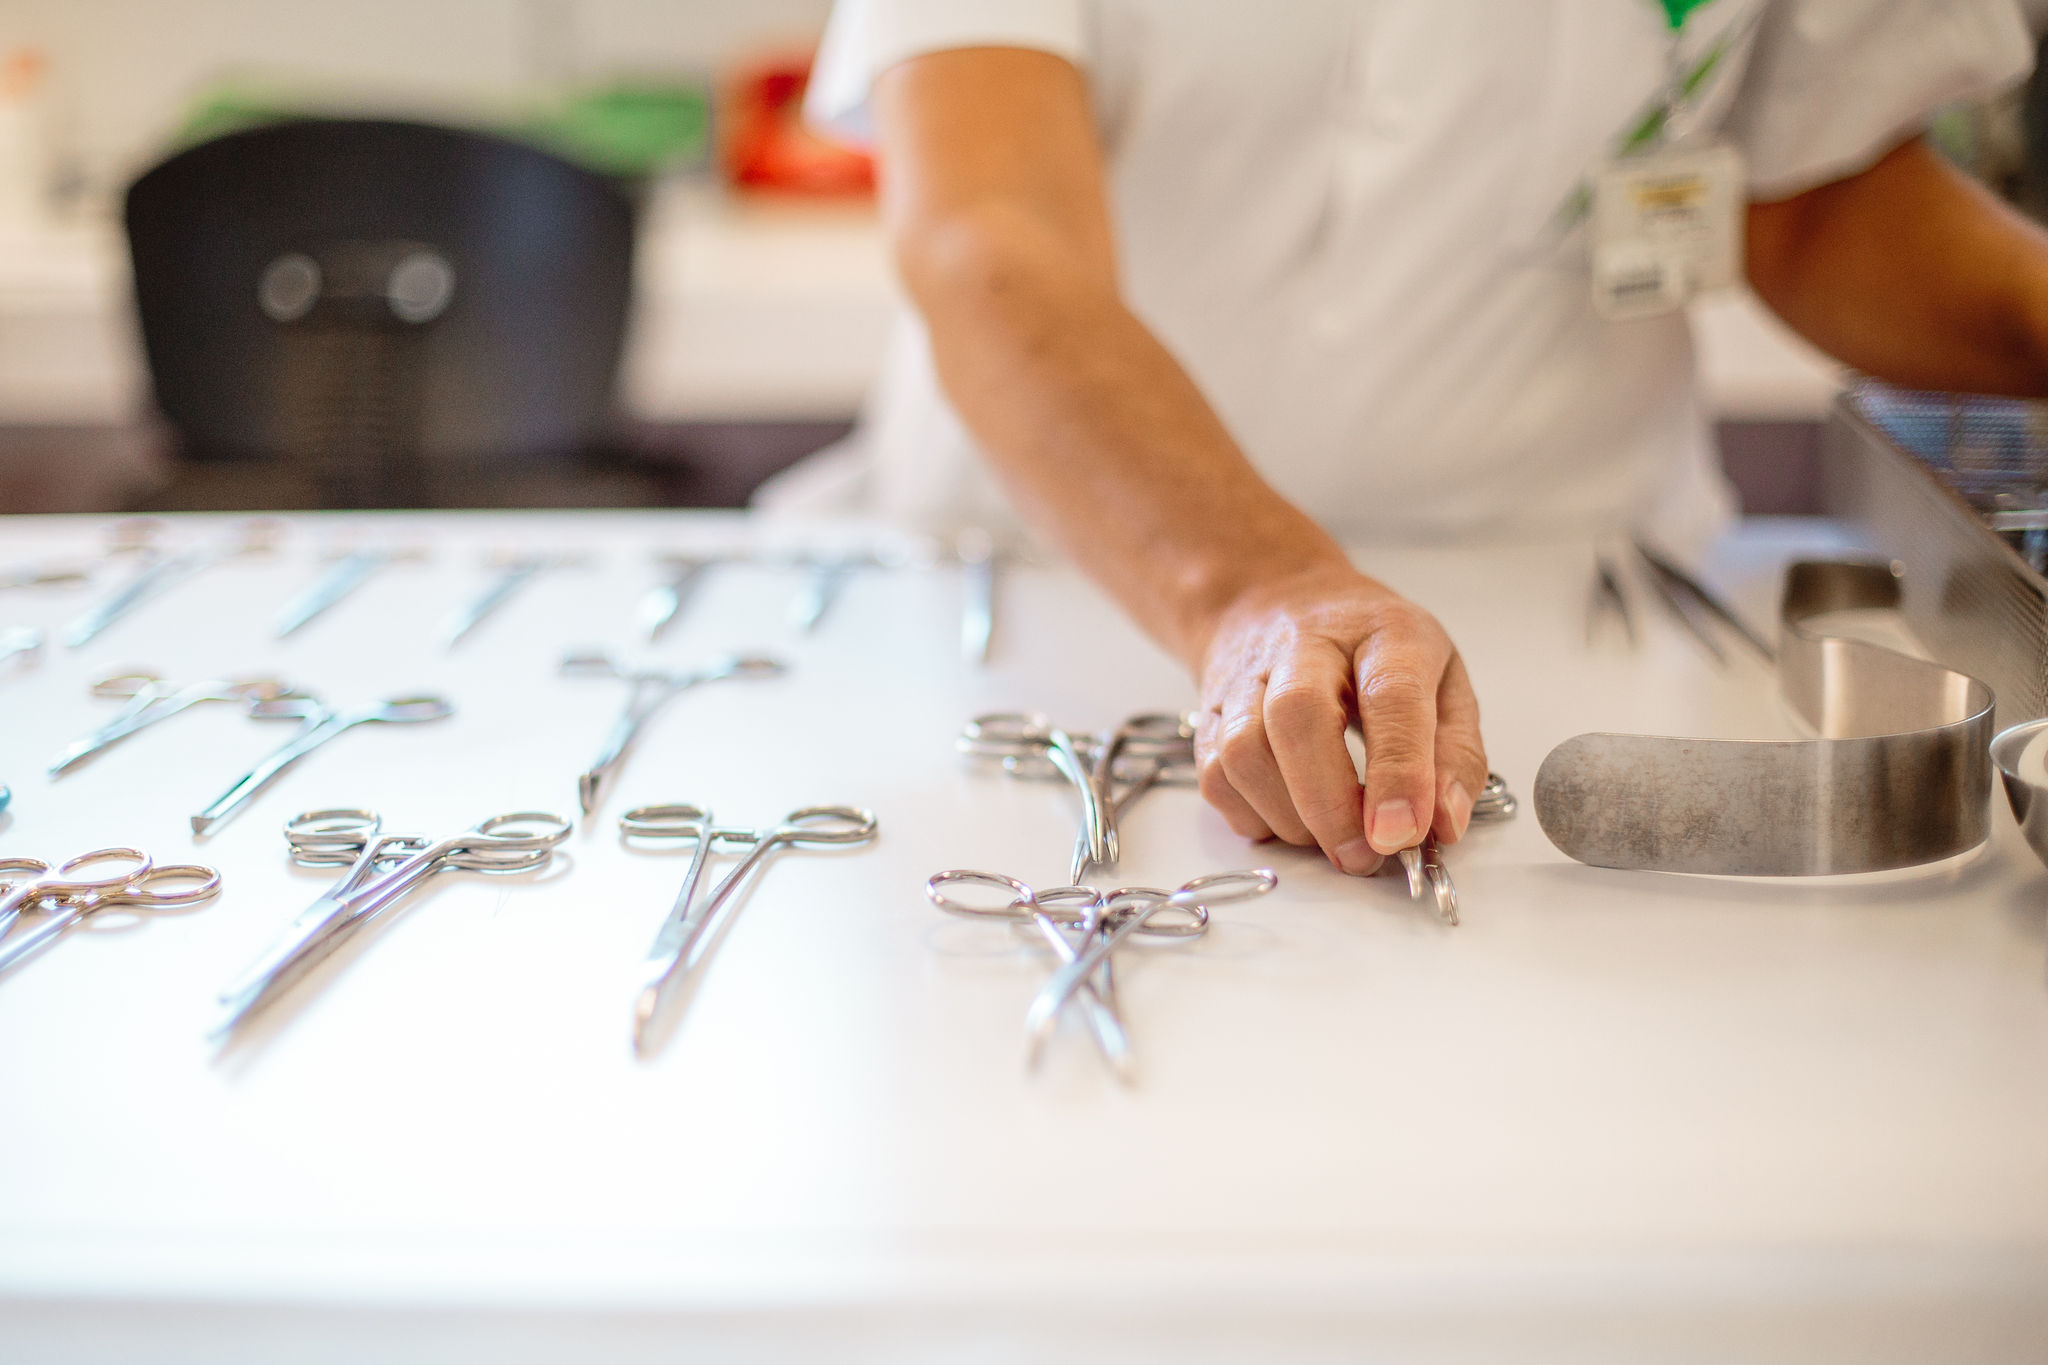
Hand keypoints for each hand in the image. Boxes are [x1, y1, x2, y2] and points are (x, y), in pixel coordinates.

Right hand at [1189, 563, 1487, 875]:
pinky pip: (1215, 778)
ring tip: (1331, 838)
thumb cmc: (1371, 649)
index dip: (1399, 772)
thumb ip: (1455, 754)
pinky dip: (1253, 816)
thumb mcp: (1442, 680)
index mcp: (1383, 633)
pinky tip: (1290, 818)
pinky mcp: (1208, 713)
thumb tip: (1444, 826)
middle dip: (1330, 804)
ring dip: (1290, 817)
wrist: (1273, 599)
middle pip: (1297, 717)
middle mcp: (1305, 646)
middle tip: (1362, 856)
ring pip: (1244, 753)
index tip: (1404, 834)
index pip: (1390, 696)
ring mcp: (1246, 677)